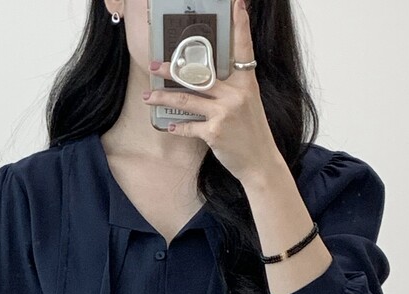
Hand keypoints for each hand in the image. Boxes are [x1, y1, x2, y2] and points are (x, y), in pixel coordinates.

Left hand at [142, 0, 281, 184]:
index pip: (243, 48)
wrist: (260, 162)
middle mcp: (235, 94)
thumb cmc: (252, 132)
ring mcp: (224, 113)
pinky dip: (177, 127)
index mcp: (246, 82)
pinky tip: (168, 124)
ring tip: (148, 95)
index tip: (237, 4)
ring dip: (164, 97)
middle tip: (154, 64)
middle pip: (199, 74)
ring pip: (187, 100)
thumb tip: (207, 77)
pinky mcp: (214, 132)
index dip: (240, 25)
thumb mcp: (248, 103)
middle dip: (172, 69)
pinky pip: (189, 127)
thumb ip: (231, 88)